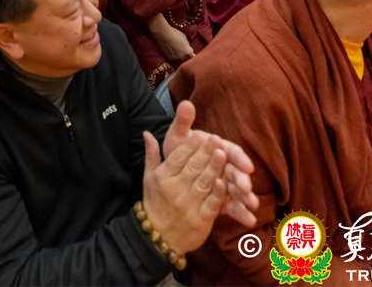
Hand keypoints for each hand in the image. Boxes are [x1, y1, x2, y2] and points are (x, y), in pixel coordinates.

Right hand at [140, 130, 228, 256]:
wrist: (157, 238)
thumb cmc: (154, 203)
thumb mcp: (148, 178)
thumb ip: (151, 154)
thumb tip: (146, 132)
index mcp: (163, 178)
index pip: (178, 157)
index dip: (190, 146)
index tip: (200, 135)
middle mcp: (175, 190)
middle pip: (193, 167)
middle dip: (206, 152)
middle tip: (216, 138)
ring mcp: (188, 205)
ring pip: (204, 182)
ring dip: (215, 167)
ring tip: (223, 153)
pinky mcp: (200, 219)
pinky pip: (211, 203)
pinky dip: (218, 192)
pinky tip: (224, 181)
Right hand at [148, 14, 194, 64]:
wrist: (162, 34)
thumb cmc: (174, 34)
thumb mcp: (185, 39)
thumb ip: (188, 47)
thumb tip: (190, 51)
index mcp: (188, 52)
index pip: (194, 59)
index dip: (194, 57)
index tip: (193, 55)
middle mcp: (182, 58)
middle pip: (188, 63)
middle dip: (189, 60)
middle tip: (188, 57)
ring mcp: (175, 60)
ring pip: (181, 65)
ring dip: (182, 63)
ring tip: (182, 59)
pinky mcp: (168, 60)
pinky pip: (175, 65)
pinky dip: (177, 64)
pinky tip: (177, 60)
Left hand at [161, 100, 257, 227]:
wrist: (171, 173)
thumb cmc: (178, 150)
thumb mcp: (178, 136)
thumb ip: (183, 122)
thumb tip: (185, 103)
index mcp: (219, 149)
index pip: (233, 152)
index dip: (240, 159)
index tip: (247, 166)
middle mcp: (226, 166)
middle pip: (237, 172)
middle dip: (242, 180)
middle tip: (246, 187)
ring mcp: (226, 183)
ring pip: (238, 190)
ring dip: (246, 197)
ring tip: (252, 205)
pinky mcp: (223, 200)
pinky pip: (234, 206)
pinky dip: (242, 213)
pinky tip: (249, 221)